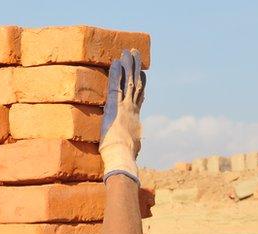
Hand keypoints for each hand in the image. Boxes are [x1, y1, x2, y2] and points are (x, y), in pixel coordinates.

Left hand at [100, 49, 146, 185]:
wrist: (122, 158)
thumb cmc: (124, 158)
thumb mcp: (131, 149)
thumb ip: (133, 146)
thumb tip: (135, 151)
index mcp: (135, 119)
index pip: (139, 98)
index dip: (141, 85)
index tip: (143, 74)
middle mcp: (132, 110)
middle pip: (136, 85)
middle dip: (135, 69)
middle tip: (136, 55)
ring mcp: (124, 107)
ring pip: (128, 82)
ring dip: (128, 66)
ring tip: (128, 52)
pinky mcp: (114, 107)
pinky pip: (114, 86)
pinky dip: (115, 74)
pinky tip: (115, 62)